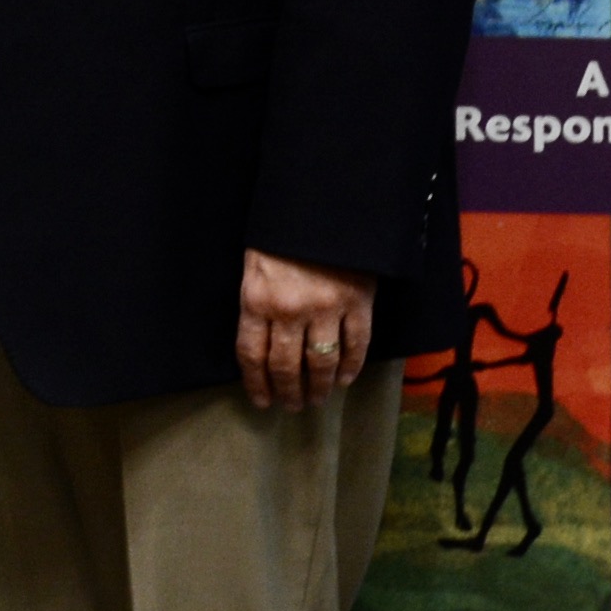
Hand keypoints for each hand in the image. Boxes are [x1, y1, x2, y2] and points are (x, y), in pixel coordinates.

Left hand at [236, 247, 377, 411]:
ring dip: (318, 388)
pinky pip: (356, 346)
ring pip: (322, 363)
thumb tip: (259, 346)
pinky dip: (351, 368)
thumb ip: (256, 304)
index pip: (251, 354)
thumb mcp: (254, 265)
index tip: (261, 401)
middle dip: (288, 392)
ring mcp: (327, 309)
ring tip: (316, 400)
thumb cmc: (281, 235)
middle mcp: (290, 311)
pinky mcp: (358, 303)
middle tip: (292, 406)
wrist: (323, 204)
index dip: (256, 383)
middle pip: (286, 366)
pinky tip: (345, 381)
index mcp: (257, 300)